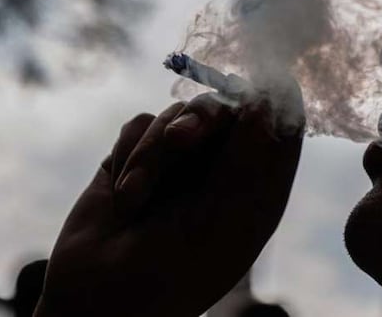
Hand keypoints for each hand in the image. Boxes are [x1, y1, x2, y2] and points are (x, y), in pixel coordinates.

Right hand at [34, 93, 303, 316]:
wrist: (97, 301)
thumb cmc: (171, 271)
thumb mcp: (220, 218)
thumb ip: (247, 155)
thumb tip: (267, 98)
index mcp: (260, 189)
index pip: (284, 127)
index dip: (276, 100)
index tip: (256, 85)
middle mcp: (225, 169)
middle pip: (228, 108)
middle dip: (203, 118)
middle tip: (180, 139)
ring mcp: (181, 162)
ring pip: (178, 113)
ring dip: (152, 154)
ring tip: (135, 200)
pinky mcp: (138, 157)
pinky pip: (140, 124)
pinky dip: (129, 155)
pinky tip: (123, 198)